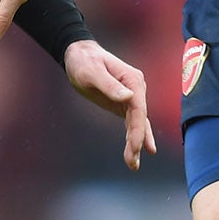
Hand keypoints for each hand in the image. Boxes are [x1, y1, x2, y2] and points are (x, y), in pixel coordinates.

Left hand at [63, 41, 156, 169]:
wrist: (79, 54)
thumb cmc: (84, 61)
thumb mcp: (91, 72)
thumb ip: (109, 85)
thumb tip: (128, 97)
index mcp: (133, 80)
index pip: (139, 109)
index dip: (138, 130)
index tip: (136, 147)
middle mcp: (136, 88)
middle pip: (140, 119)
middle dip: (137, 142)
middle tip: (133, 163)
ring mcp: (132, 96)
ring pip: (138, 123)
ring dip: (137, 143)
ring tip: (134, 165)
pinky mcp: (124, 103)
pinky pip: (132, 122)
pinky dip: (135, 136)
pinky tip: (138, 151)